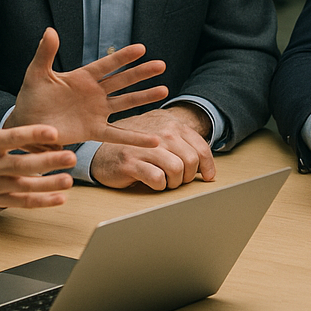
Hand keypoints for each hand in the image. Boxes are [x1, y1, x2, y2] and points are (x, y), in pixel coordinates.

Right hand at [0, 69, 75, 214]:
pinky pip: (19, 203)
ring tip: (70, 180)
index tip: (53, 132)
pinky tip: (59, 198)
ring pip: (24, 186)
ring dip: (48, 184)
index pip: (10, 138)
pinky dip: (40, 202)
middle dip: (48, 162)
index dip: (32, 134)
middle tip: (71, 157)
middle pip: (22, 164)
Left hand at [8, 28, 168, 146]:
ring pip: (125, 103)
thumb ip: (45, 53)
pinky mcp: (93, 131)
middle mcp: (94, 93)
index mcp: (82, 77)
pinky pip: (117, 135)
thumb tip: (49, 30)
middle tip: (161, 65)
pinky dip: (135, 138)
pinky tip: (153, 140)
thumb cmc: (31, 98)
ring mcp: (96, 112)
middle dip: (141, 73)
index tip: (141, 48)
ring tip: (164, 90)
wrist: (26, 125)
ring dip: (144, 97)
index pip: (107, 64)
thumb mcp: (36, 74)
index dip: (123, 57)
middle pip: (122, 81)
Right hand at [89, 106, 216, 189]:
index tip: (208, 177)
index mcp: (172, 125)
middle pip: (191, 161)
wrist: (102, 149)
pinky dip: (159, 185)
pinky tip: (153, 182)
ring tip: (166, 182)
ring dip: (174, 182)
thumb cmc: (138, 146)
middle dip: (188, 176)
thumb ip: (184, 145)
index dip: (208, 166)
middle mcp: (160, 134)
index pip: (200, 148)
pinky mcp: (130, 162)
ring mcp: (145, 147)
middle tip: (179, 180)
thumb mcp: (162, 137)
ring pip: (176, 169)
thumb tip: (207, 167)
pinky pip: (157, 178)